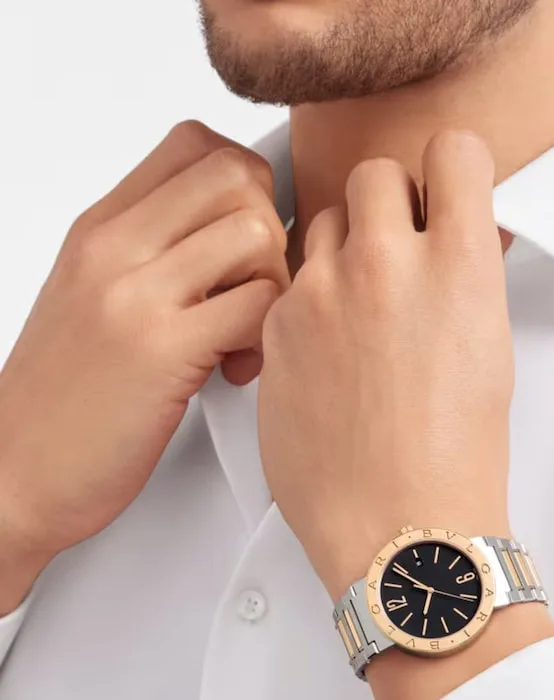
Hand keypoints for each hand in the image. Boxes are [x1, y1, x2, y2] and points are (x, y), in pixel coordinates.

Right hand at [0, 121, 288, 612]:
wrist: (18, 469)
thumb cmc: (64, 389)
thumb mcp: (93, 292)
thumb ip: (156, 249)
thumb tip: (234, 226)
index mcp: (102, 228)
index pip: (196, 142)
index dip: (246, 179)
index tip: (247, 230)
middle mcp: (115, 249)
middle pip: (236, 174)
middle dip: (270, 225)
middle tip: (254, 280)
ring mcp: (135, 296)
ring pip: (256, 233)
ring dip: (273, 284)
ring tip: (245, 329)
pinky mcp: (162, 351)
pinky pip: (257, 305)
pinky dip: (267, 334)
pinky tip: (237, 365)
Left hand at [258, 131, 553, 697]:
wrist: (398, 525)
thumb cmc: (456, 453)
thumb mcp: (488, 349)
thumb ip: (467, 275)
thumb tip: (461, 235)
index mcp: (457, 265)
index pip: (452, 151)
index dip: (449, 165)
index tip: (442, 185)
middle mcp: (385, 264)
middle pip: (374, 173)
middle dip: (388, 199)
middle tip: (395, 243)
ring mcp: (320, 293)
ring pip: (321, 219)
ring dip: (341, 242)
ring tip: (355, 299)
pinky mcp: (276, 327)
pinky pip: (290, 280)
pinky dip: (307, 293)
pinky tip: (323, 343)